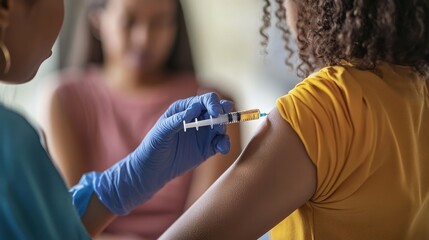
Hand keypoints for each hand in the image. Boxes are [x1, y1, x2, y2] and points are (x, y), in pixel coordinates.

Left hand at [70, 93, 232, 215]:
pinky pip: (220, 142)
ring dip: (224, 129)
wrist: (152, 171)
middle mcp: (197, 119)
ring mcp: (203, 133)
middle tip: (223, 119)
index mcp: (184, 110)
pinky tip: (222, 149)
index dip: (213, 103)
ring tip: (219, 138)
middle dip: (224, 112)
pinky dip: (224, 144)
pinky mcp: (207, 148)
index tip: (215, 112)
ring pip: (221, 126)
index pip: (204, 100)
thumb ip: (177, 120)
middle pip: (217, 109)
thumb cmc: (152, 147)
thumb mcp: (161, 132)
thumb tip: (194, 108)